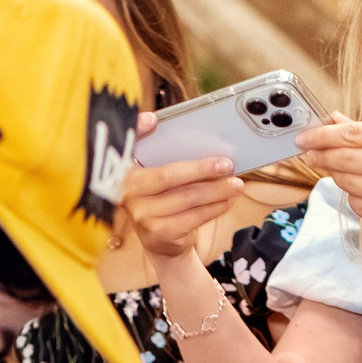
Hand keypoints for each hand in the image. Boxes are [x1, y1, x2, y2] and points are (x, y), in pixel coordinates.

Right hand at [125, 120, 242, 261]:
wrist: (161, 243)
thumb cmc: (163, 201)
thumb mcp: (155, 176)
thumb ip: (154, 150)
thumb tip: (153, 120)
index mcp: (125, 173)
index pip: (129, 147)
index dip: (137, 132)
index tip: (153, 119)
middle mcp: (129, 194)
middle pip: (170, 176)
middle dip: (203, 169)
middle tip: (228, 165)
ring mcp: (143, 216)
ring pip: (188, 198)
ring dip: (217, 190)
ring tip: (236, 185)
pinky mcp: (160, 234)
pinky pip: (194, 216)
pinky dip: (215, 208)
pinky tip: (226, 201)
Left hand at [295, 116, 361, 238]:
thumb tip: (333, 121)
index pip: (351, 135)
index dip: (321, 136)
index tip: (303, 137)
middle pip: (343, 160)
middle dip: (321, 156)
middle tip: (309, 154)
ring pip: (347, 184)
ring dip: (340, 177)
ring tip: (352, 171)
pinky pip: (358, 205)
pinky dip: (356, 197)